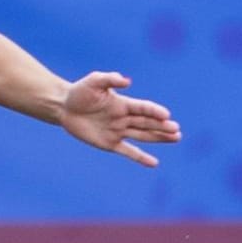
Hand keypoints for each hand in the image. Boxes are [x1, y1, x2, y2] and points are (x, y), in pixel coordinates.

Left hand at [60, 72, 180, 166]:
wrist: (64, 107)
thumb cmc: (80, 91)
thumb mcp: (94, 81)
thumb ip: (110, 79)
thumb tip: (127, 81)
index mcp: (123, 103)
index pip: (143, 108)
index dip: (154, 111)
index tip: (166, 115)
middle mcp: (124, 118)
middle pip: (147, 123)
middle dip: (162, 127)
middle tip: (177, 130)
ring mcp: (118, 131)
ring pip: (143, 136)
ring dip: (159, 138)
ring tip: (176, 138)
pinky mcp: (109, 143)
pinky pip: (128, 151)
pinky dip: (140, 157)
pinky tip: (154, 163)